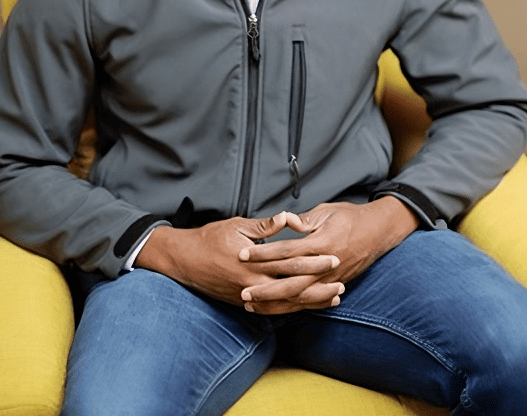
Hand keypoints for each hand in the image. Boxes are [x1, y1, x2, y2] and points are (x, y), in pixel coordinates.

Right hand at [135, 212, 341, 308]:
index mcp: (254, 263)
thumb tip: (286, 217)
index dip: (314, 261)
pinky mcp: (243, 304)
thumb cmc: (210, 239)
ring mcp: (248, 297)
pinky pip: (272, 310)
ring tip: (333, 298)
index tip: (334, 256)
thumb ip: (264, 226)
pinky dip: (292, 309)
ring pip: (286, 303)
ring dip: (311, 301)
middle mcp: (253, 284)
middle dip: (319, 285)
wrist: (184, 261)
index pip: (291, 263)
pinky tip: (306, 307)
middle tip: (342, 281)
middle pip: (294, 287)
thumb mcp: (237, 226)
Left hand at [239, 197, 418, 313]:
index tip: (243, 255)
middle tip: (243, 293)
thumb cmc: (350, 217)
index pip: (286, 251)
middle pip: (291, 281)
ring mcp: (332, 278)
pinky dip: (294, 308)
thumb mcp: (326, 211)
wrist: (379, 231)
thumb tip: (283, 219)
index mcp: (322, 242)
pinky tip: (277, 311)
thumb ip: (304, 220)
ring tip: (253, 306)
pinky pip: (312, 302)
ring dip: (276, 304)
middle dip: (265, 290)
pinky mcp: (336, 285)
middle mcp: (327, 264)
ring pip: (300, 297)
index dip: (263, 253)